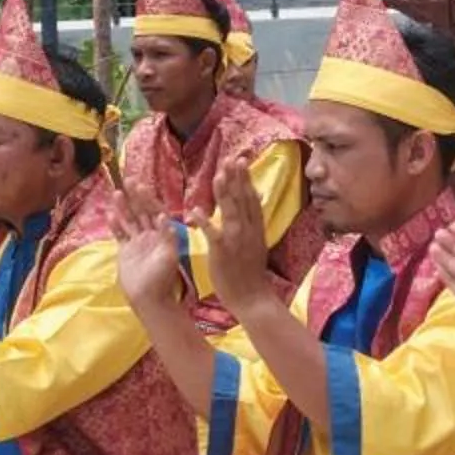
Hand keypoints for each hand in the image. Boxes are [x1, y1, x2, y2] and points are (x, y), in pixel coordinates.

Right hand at [111, 179, 184, 310]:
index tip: (141, 185)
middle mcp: (150, 236)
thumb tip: (163, 217)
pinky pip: (120, 234)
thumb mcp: (168, 257)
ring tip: (117, 193)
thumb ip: (166, 237)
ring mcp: (137, 243)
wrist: (149, 299)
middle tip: (128, 181)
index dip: (148, 199)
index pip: (154, 211)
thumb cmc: (162, 279)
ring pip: (129, 220)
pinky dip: (115, 225)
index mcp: (162, 235)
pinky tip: (110, 214)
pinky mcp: (126, 251)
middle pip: (141, 212)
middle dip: (135, 197)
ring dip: (124, 207)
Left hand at [205, 166, 274, 312]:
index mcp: (256, 226)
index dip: (245, 177)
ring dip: (225, 192)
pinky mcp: (222, 251)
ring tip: (219, 174)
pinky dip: (204, 222)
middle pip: (242, 199)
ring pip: (231, 211)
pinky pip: (212, 234)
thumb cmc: (250, 271)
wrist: (252, 297)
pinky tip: (196, 211)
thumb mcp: (258, 240)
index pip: (251, 197)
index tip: (240, 159)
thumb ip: (255, 217)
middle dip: (237, 177)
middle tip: (231, 157)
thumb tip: (259, 194)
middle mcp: (248, 229)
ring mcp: (236, 240)